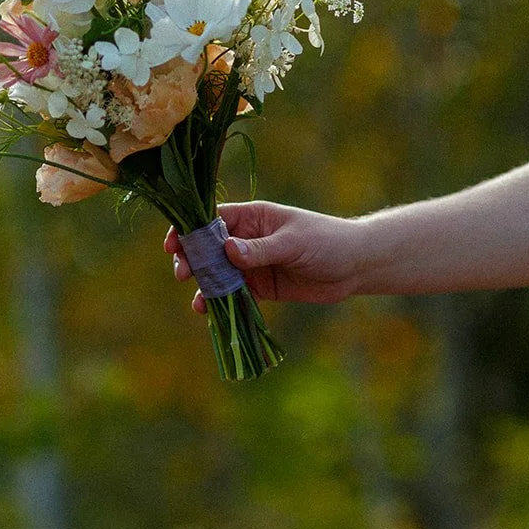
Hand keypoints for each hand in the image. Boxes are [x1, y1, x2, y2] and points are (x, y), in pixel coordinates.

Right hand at [164, 201, 365, 311]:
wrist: (355, 266)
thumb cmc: (326, 241)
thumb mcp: (293, 243)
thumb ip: (260, 249)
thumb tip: (227, 251)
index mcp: (252, 218)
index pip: (212, 220)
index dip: (190, 230)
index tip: (174, 245)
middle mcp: (246, 239)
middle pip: (208, 249)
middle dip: (192, 260)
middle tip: (183, 274)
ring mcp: (252, 264)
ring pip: (218, 274)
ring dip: (205, 285)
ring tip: (198, 301)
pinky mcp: (261, 287)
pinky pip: (234, 294)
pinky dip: (221, 302)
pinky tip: (210, 311)